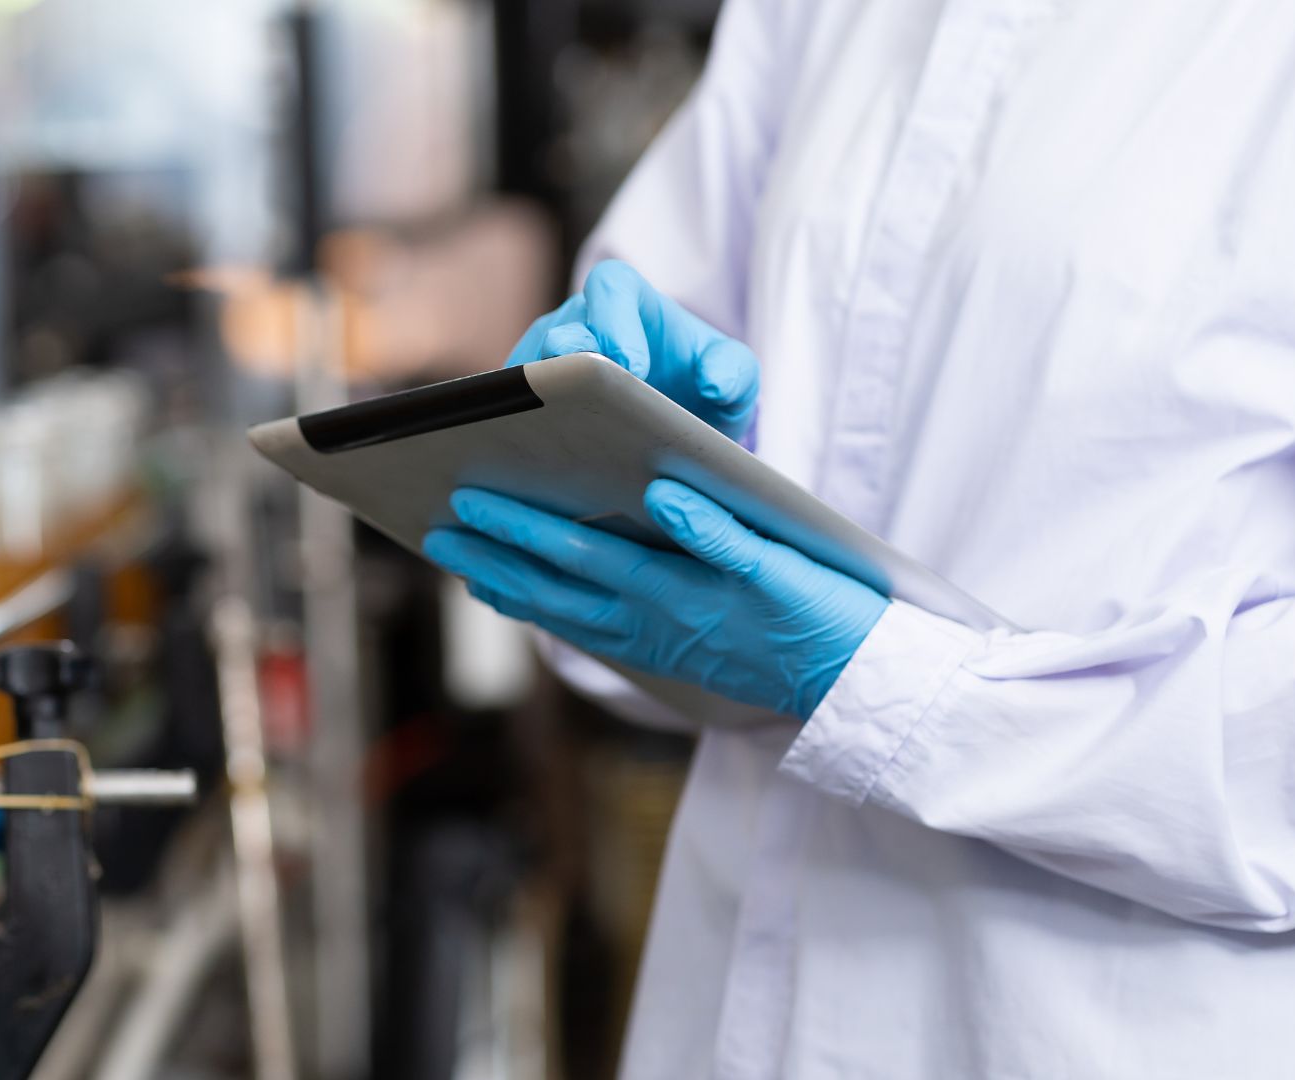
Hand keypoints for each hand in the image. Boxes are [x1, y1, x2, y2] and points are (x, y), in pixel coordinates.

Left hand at [423, 480, 887, 718]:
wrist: (856, 684)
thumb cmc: (828, 608)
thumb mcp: (786, 562)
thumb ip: (721, 529)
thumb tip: (659, 492)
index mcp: (680, 593)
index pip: (582, 555)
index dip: (522, 529)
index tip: (471, 501)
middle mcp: (656, 626)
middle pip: (557, 587)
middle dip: (494, 556)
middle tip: (438, 528)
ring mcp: (656, 646)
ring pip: (564, 616)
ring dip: (508, 587)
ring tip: (460, 562)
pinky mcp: (664, 658)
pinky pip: (588, 635)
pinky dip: (546, 616)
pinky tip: (520, 599)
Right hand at [507, 260, 758, 441]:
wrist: (674, 430)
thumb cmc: (702, 394)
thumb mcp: (734, 383)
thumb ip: (736, 373)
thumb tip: (714, 383)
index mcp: (626, 301)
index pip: (612, 287)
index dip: (615, 320)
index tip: (632, 367)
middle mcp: (576, 322)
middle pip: (558, 329)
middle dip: (568, 362)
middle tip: (582, 401)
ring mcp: (544, 361)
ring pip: (526, 372)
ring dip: (538, 402)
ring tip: (550, 437)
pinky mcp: (523, 402)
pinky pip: (509, 410)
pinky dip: (520, 432)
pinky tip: (537, 467)